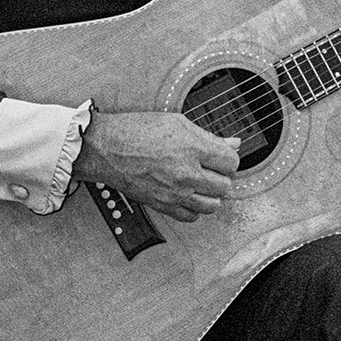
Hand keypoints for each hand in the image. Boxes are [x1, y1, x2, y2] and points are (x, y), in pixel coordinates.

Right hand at [72, 110, 239, 222]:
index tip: (221, 158)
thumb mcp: (176, 123)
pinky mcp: (163, 205)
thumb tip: (233, 143)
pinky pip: (192, 217)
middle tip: (210, 170)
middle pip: (225, 186)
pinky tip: (188, 196)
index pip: (231, 162)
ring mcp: (175, 192)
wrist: (106, 148)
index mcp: (192, 148)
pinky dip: (194, 209)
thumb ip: (208, 136)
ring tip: (201, 184)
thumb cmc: (136, 131)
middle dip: (221, 177)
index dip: (228, 159)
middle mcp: (186, 173)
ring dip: (211, 195)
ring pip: (213, 205)